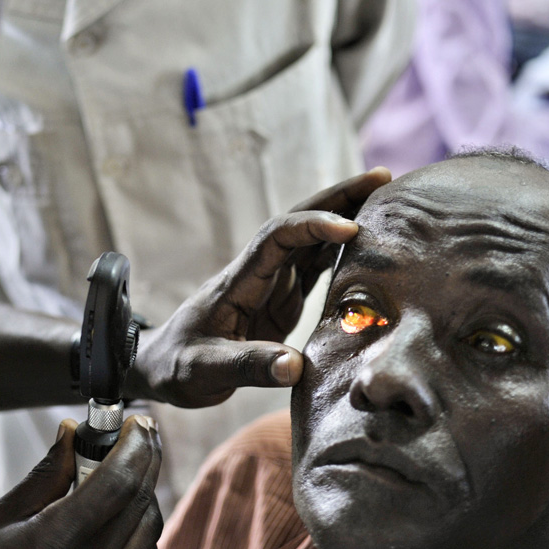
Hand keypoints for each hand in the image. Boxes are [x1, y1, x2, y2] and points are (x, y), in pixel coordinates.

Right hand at [0, 416, 162, 548]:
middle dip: (146, 457)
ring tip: (128, 464)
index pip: (116, 483)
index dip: (133, 445)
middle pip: (140, 500)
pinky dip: (141, 522)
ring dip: (146, 489)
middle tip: (140, 430)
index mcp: (55, 544)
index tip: (134, 422)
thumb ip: (43, 477)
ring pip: (149, 529)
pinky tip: (123, 506)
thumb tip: (71, 433)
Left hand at [128, 168, 391, 406]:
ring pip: (310, 241)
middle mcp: (257, 273)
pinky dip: (342, 252)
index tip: (350, 229)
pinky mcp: (279, 300)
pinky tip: (370, 244)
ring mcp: (270, 284)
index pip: (277, 238)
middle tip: (383, 178)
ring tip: (388, 200)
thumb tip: (295, 366)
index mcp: (238, 281)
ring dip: (345, 216)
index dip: (312, 227)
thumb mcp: (204, 370)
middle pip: (299, 222)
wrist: (159, 367)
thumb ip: (248, 367)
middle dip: (338, 198)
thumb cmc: (177, 367)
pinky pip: (315, 267)